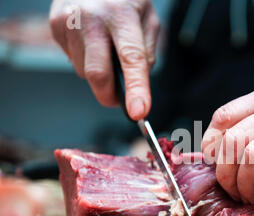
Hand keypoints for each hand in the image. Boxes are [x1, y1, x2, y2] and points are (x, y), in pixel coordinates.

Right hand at [49, 0, 159, 119]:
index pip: (131, 58)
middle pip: (97, 74)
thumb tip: (138, 85)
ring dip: (99, 74)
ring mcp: (68, 22)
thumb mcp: (148, 18)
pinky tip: (91, 41)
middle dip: (109, 96)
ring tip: (106, 49)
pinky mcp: (54, 27)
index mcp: (121, 14)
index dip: (136, 89)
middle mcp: (91, 18)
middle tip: (119, 100)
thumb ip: (146, 52)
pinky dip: (86, 60)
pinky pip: (73, 61)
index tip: (138, 112)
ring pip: (84, 71)